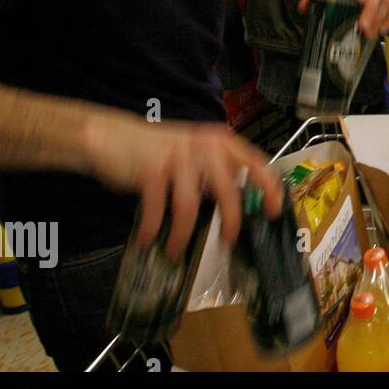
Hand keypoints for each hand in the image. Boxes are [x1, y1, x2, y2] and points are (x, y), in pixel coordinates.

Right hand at [82, 116, 280, 256]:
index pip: (255, 162)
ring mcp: (177, 157)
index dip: (268, 187)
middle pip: (227, 191)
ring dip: (181, 235)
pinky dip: (152, 228)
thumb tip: (238, 206)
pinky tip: (147, 240)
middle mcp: (203, 147)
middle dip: (231, 221)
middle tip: (227, 242)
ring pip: (189, 207)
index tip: (274, 210)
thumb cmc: (159, 151)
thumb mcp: (196, 153)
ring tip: (174, 252)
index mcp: (220, 142)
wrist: (114, 137)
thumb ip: (217, 172)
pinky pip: (157, 208)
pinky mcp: (151, 169)